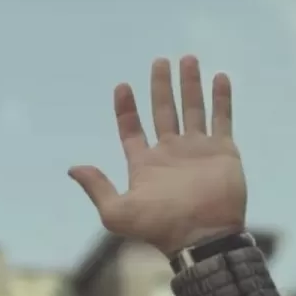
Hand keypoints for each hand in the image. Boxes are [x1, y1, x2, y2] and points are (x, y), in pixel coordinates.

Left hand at [69, 55, 246, 255]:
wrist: (202, 236)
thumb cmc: (158, 227)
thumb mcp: (117, 212)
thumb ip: (96, 188)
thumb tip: (73, 168)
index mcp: (144, 164)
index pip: (132, 129)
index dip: (126, 108)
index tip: (122, 86)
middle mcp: (170, 153)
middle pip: (163, 111)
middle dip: (161, 86)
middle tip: (159, 62)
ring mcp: (197, 150)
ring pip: (193, 109)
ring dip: (190, 85)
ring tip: (188, 59)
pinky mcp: (223, 151)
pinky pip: (222, 118)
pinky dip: (221, 98)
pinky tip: (219, 77)